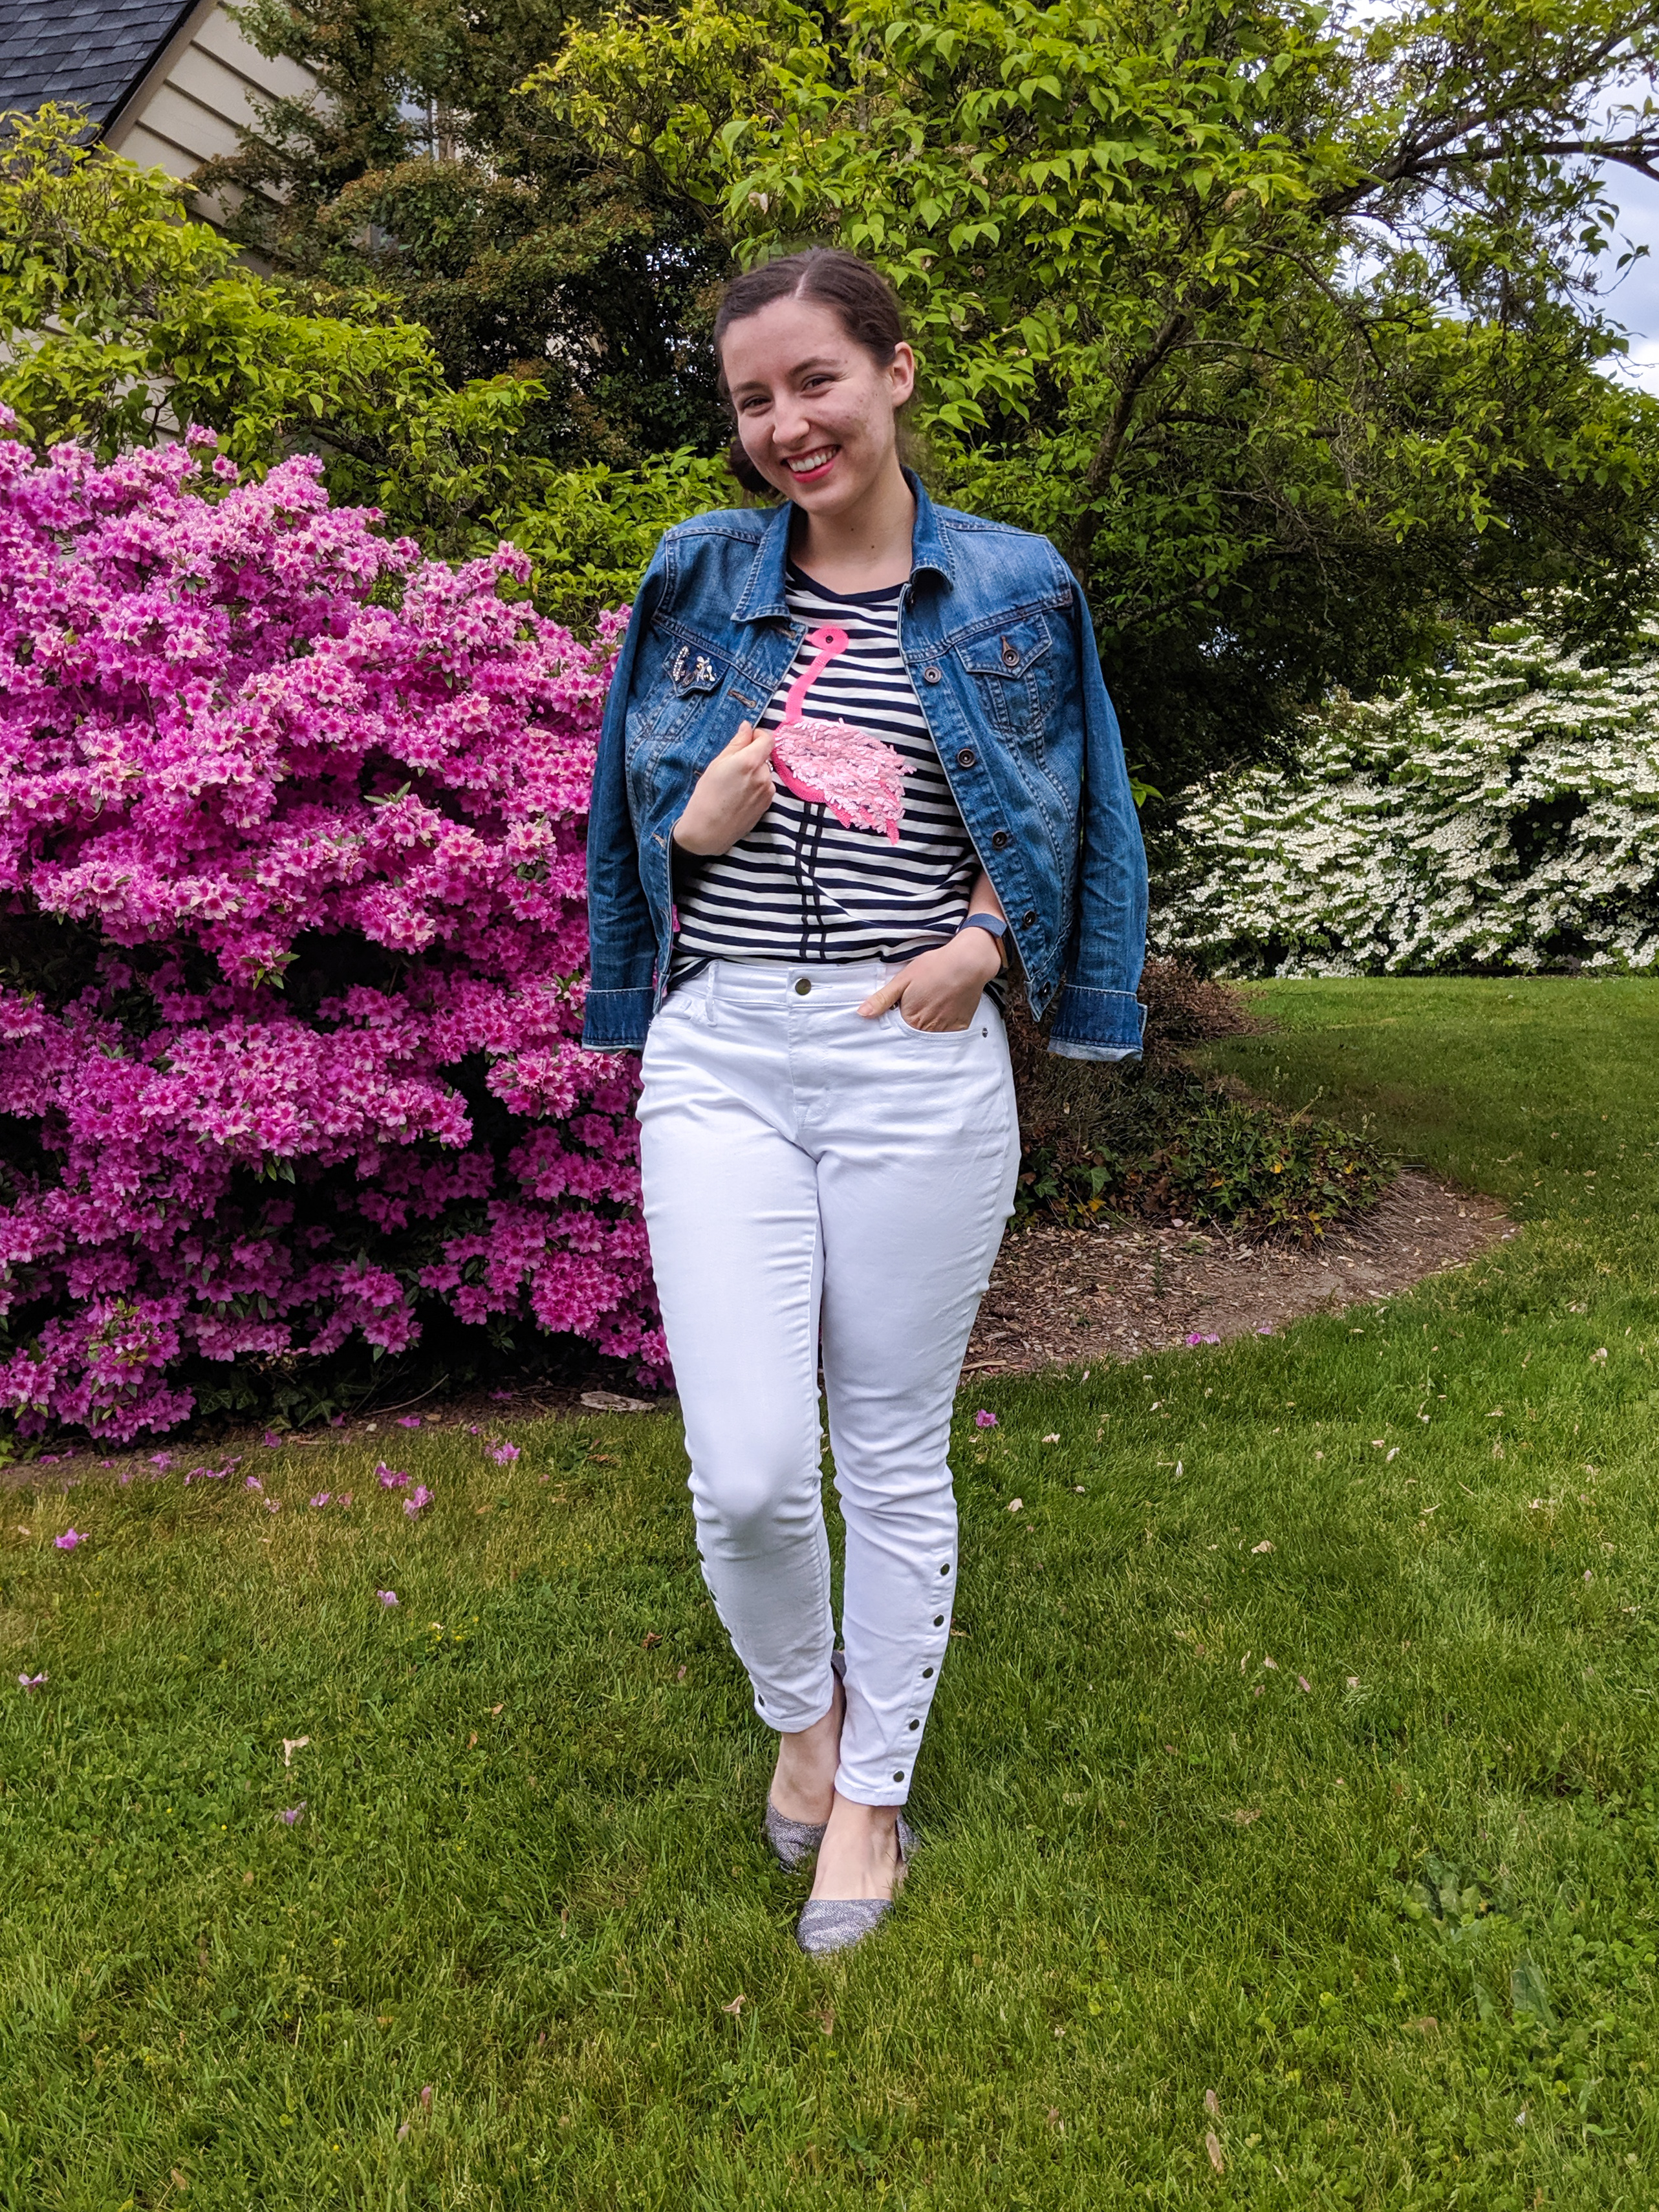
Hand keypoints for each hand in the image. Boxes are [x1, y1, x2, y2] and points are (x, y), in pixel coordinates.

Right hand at [671, 722, 776, 854]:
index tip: (747, 739)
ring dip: (754, 773)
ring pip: (764, 773)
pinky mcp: (768, 804)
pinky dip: (755, 787)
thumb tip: (748, 727)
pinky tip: (739, 797)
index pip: (768, 739)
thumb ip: (737, 743)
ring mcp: (768, 791)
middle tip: (732, 769)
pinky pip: (764, 787)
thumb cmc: (707, 796)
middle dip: (752, 757)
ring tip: (734, 786)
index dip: (758, 736)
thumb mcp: (717, 764)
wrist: (708, 831)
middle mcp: (764, 775)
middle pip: (764, 756)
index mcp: (750, 761)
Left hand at [858, 927, 1001, 1030]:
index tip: (897, 1013)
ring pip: (930, 1035)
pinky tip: (943, 1010)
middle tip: (918, 1005)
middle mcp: (927, 1030)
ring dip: (927, 1026)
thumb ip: (882, 999)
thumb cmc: (934, 967)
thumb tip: (861, 1014)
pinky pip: (947, 1033)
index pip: (896, 1032)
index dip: (895, 1023)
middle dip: (911, 1025)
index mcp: (910, 1019)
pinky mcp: (960, 1026)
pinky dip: (943, 1025)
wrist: (968, 963)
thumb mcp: (903, 979)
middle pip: (913, 1035)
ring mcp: (945, 1030)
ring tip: (931, 1006)